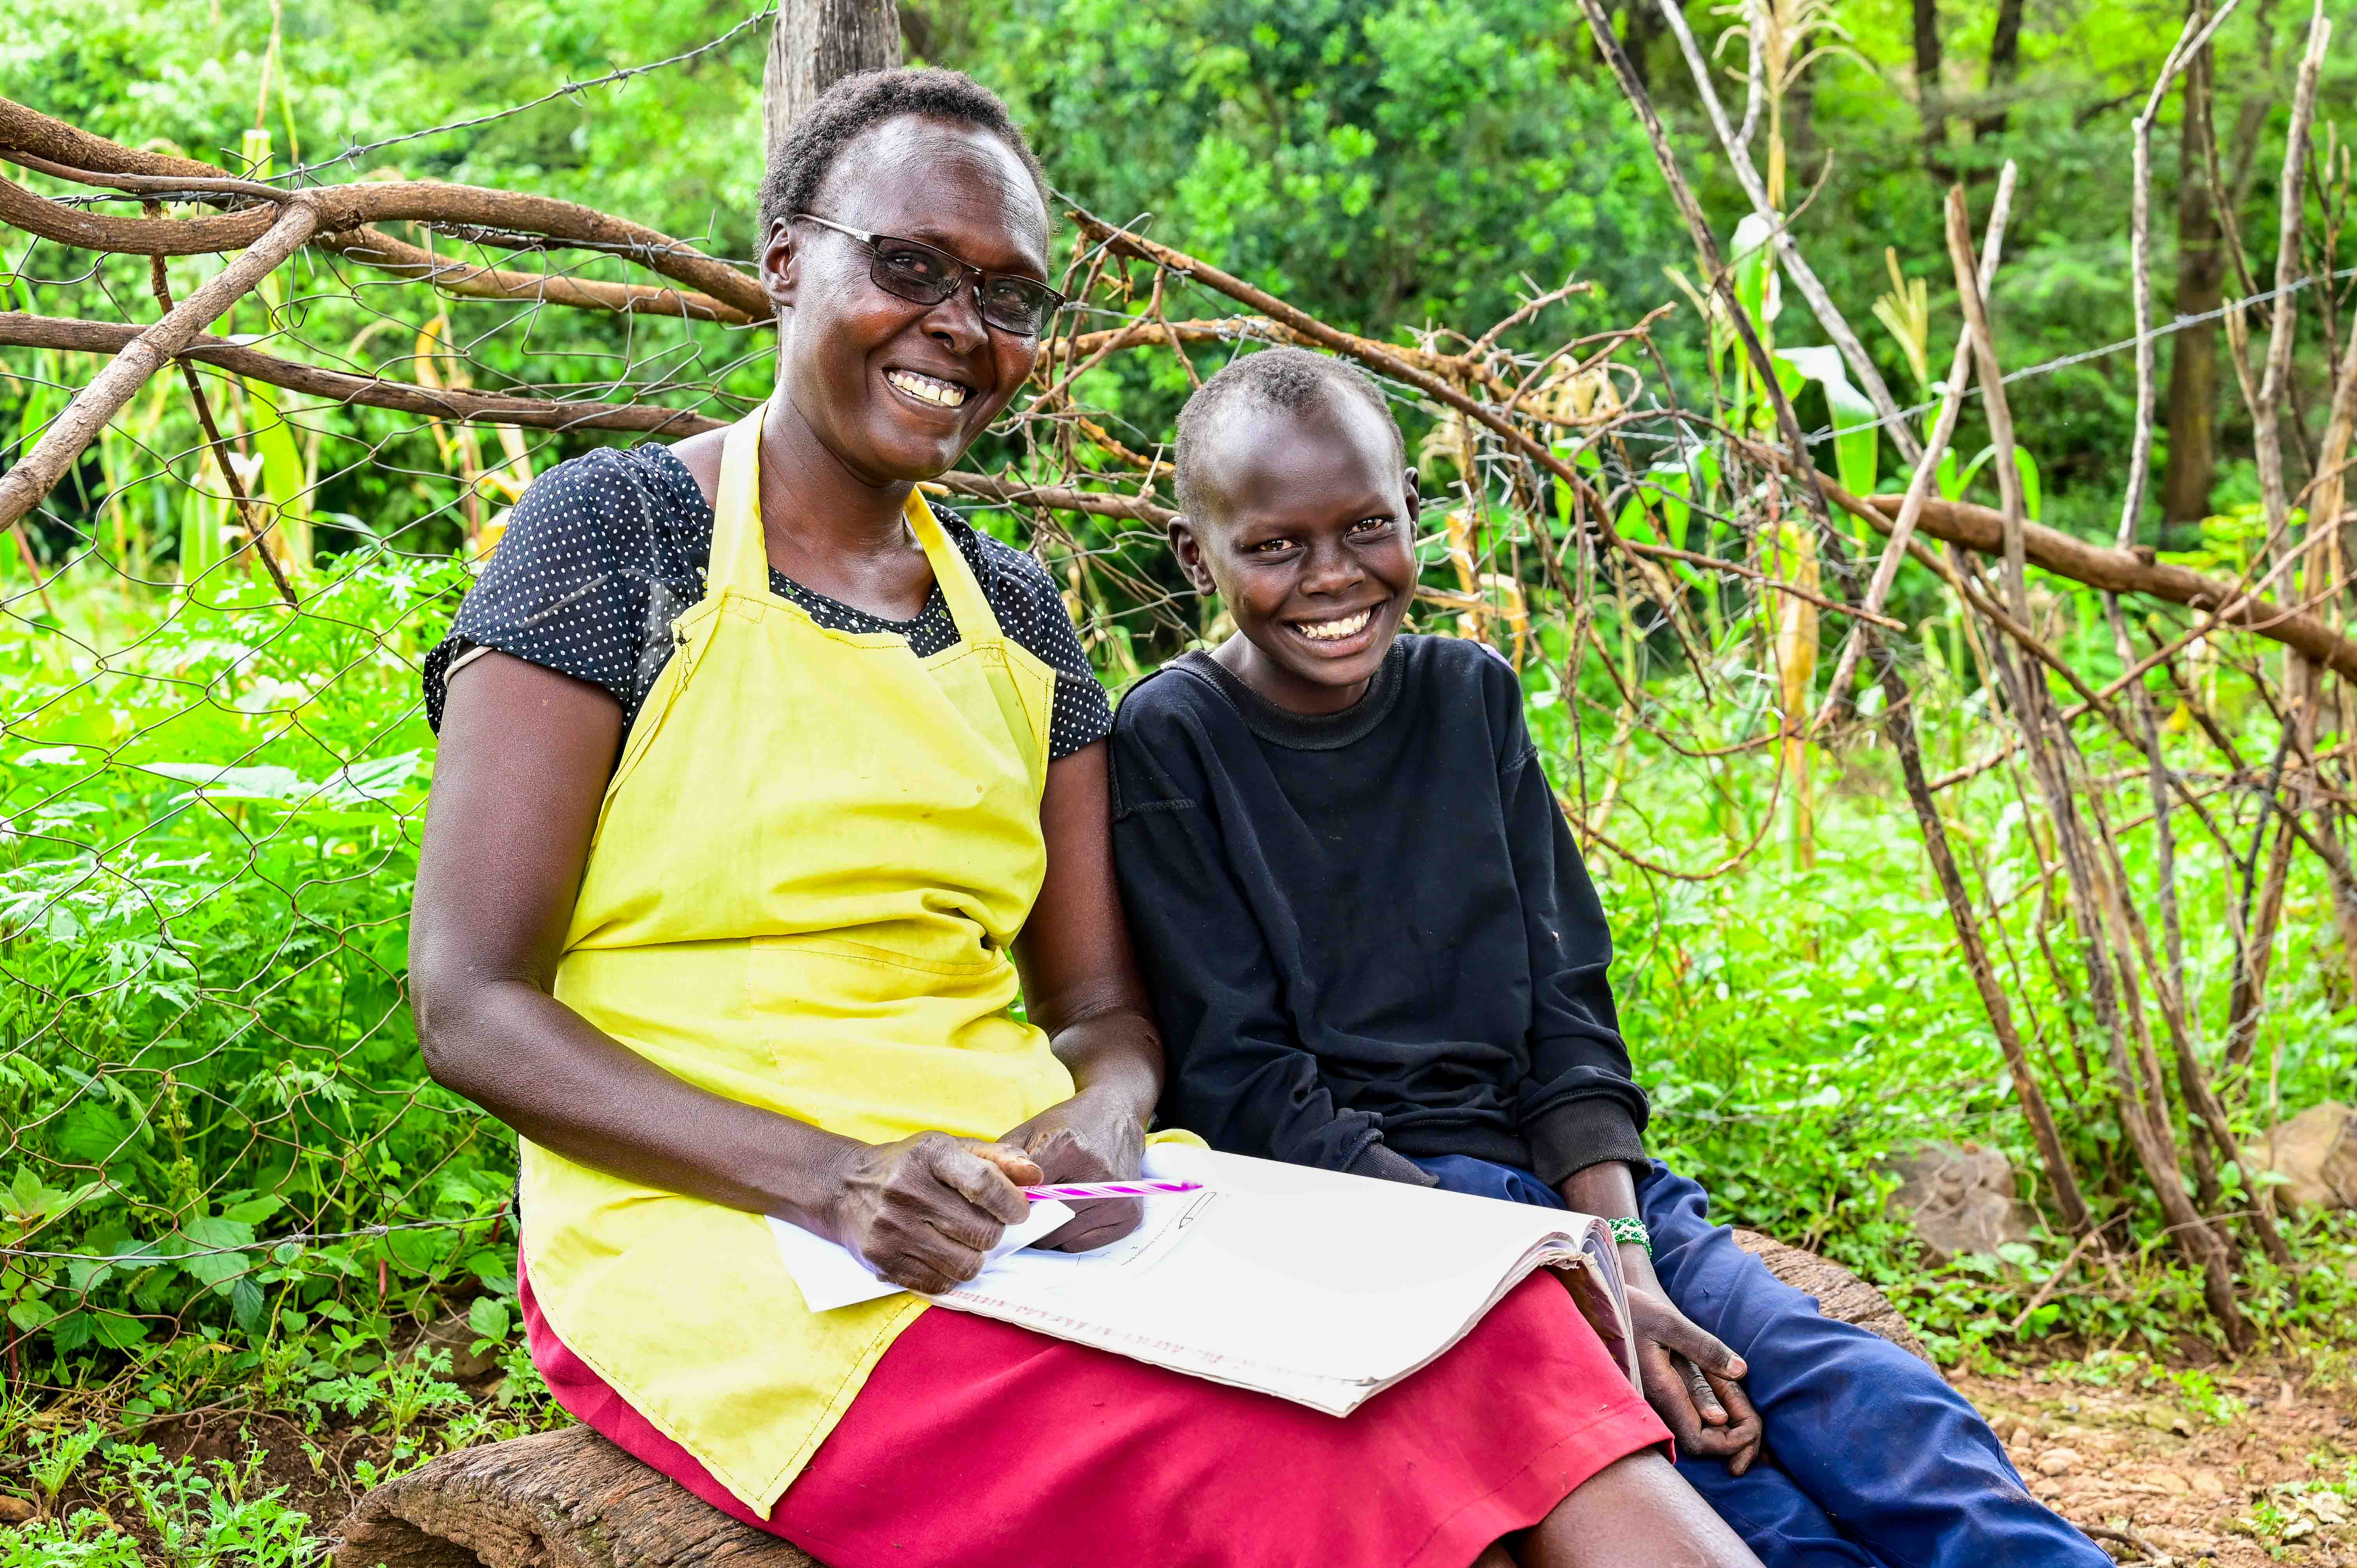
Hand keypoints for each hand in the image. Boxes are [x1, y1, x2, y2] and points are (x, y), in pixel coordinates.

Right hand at [827, 1132, 1041, 1293]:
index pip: (984, 1183)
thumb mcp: (949, 1149)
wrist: (845, 1187)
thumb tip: (1036, 1176)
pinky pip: (939, 1284)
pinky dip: (950, 1274)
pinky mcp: (882, 1260)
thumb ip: (996, 1159)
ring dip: (974, 1256)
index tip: (1019, 1211)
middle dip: (993, 1232)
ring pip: (965, 1264)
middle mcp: (907, 1190)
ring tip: (961, 1241)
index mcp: (929, 1155)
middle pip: (981, 1231)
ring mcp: (892, 1228)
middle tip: (981, 1224)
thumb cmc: (909, 1166)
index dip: (1012, 1203)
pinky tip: (940, 1255)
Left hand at [999, 1084, 1147, 1252]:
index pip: (1023, 1194)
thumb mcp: (1030, 1130)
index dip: (1007, 1203)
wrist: (1117, 1113)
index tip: (1000, 1204)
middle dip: (1024, 1219)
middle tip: (1022, 1209)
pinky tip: (1069, 1213)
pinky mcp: (1129, 1215)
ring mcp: (1117, 1198)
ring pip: (1058, 1238)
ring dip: (1045, 1230)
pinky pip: (1081, 1244)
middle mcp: (1096, 1174)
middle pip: (1041, 1221)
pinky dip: (1067, 1236)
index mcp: (1067, 1147)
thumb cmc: (1069, 1124)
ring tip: (1048, 1207)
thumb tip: (983, 1202)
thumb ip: (1004, 1163)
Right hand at [1619, 1246, 1762, 1472]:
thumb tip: (1741, 1371)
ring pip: (1695, 1430)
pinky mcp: (1658, 1390)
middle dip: (1733, 1440)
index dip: (1731, 1442)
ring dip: (1726, 1427)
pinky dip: (1713, 1411)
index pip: (1700, 1442)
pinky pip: (1689, 1413)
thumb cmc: (1629, 1309)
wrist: (1595, 1304)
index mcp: (1661, 1391)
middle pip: (1700, 1443)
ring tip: (1745, 1412)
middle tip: (1756, 1425)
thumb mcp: (1667, 1321)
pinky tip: (1726, 1398)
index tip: (1754, 1427)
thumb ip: (1704, 1346)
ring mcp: (1656, 1400)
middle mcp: (1658, 1404)